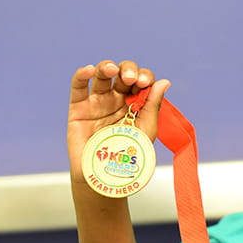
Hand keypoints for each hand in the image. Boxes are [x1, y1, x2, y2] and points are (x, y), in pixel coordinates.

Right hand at [67, 60, 169, 184]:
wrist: (105, 175)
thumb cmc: (127, 156)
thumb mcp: (146, 130)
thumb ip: (153, 105)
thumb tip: (164, 82)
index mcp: (135, 102)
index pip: (141, 81)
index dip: (144, 77)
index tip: (145, 83)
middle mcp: (117, 99)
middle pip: (123, 73)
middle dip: (129, 71)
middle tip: (132, 80)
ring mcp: (97, 102)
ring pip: (101, 75)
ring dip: (107, 66)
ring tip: (112, 69)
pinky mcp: (79, 108)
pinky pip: (78, 87)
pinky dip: (82, 75)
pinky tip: (89, 70)